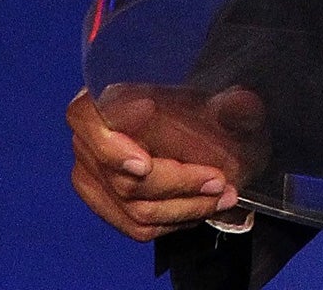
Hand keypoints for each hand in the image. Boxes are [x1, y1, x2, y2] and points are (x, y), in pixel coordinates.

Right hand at [67, 83, 266, 242]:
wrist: (179, 126)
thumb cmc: (187, 106)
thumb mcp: (210, 96)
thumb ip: (227, 101)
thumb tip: (238, 104)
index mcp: (100, 102)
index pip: (84, 119)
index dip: (111, 147)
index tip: (145, 166)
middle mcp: (87, 142)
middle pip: (122, 179)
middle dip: (177, 185)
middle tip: (217, 182)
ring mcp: (91, 179)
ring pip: (133, 210)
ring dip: (184, 208)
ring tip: (221, 198)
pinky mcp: (106, 206)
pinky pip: (136, 226)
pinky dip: (174, 221)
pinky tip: (201, 210)